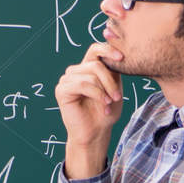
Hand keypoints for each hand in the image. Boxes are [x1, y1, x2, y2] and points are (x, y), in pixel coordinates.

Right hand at [55, 42, 125, 168]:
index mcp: (87, 68)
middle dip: (110, 81)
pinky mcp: (61, 90)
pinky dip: (97, 94)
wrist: (97, 133)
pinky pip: (82, 84)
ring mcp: (67, 79)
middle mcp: (75, 71)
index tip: (122, 58)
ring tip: (110, 103)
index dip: (108, 49)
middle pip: (96, 64)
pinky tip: (104, 105)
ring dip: (104, 90)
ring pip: (91, 74)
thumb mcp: (114, 87)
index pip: (95, 49)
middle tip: (118, 97)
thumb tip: (119, 51)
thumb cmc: (106, 112)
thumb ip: (113, 70)